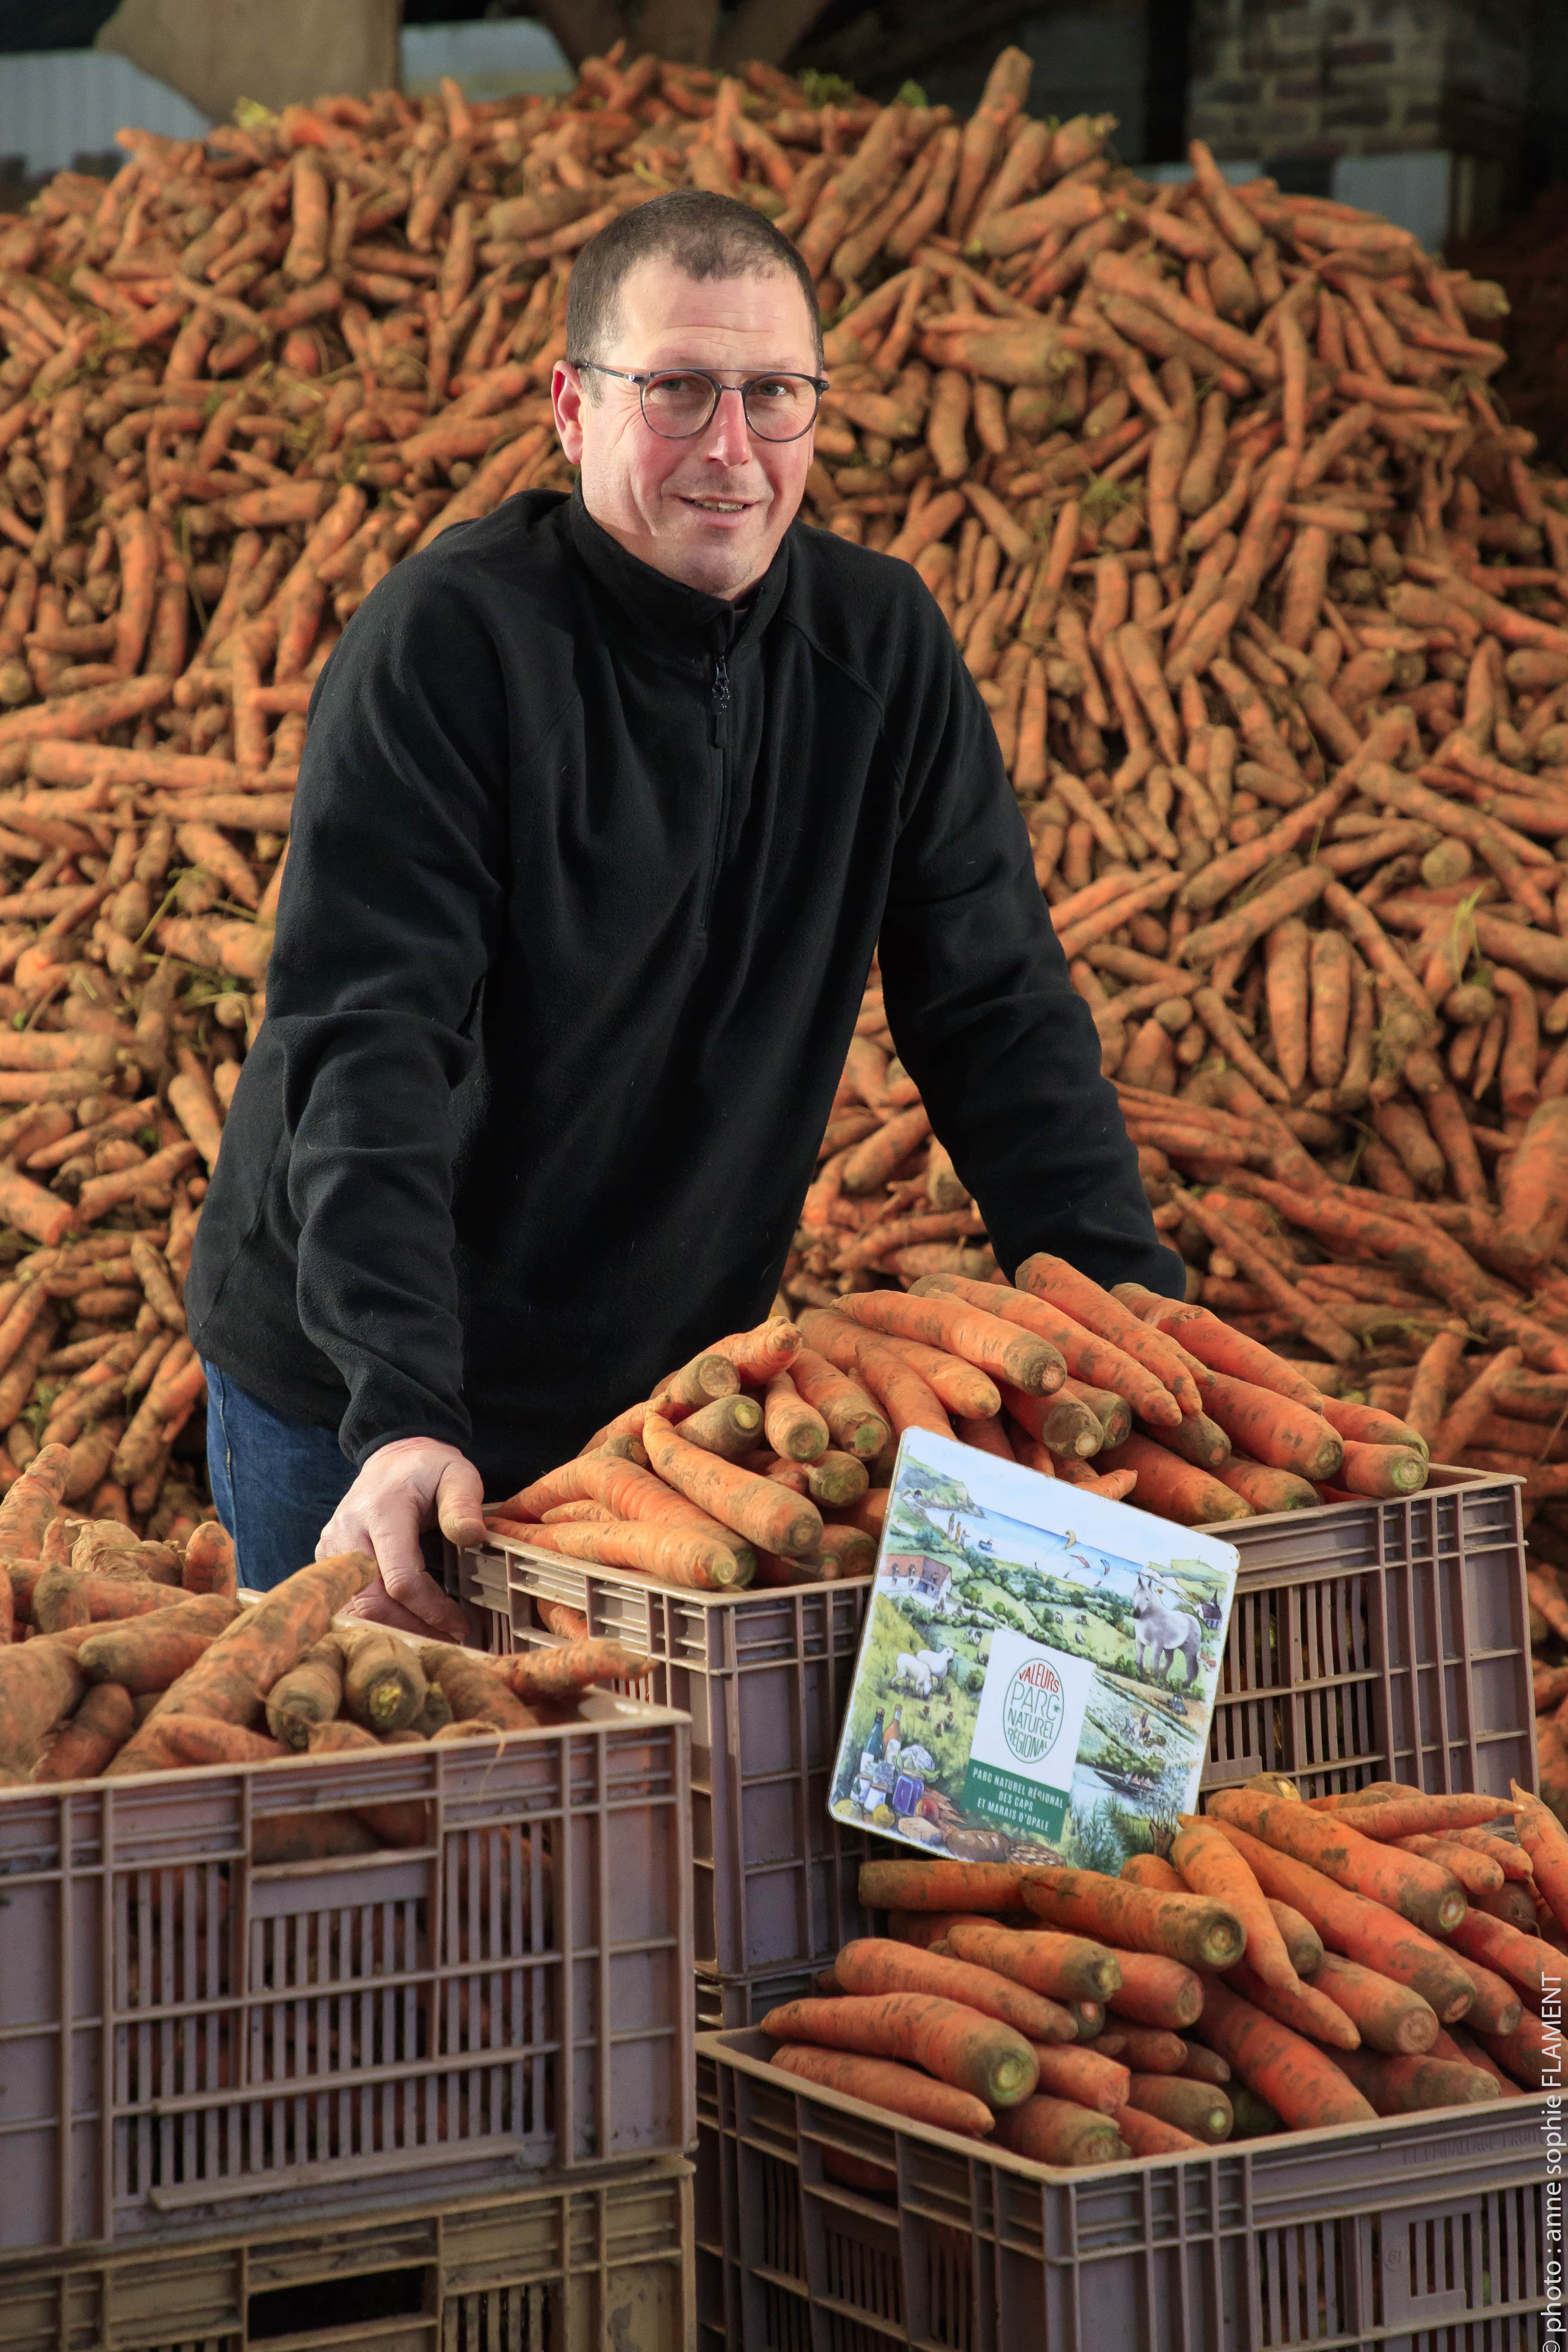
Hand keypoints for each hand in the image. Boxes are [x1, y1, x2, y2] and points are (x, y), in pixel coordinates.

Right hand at [319, 1435, 479, 1640]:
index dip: (432, 1610)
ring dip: (393, 1629)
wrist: (393, 1457)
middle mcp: (348, 1532)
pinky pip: (347, 1601)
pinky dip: (376, 1618)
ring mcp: (332, 1547)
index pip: (400, 1579)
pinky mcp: (329, 1561)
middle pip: (373, 1602)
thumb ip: (463, 1505)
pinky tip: (406, 1623)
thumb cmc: (429, 1470)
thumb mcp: (458, 1474)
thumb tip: (473, 1537)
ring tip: (431, 1637)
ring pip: (356, 1608)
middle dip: (412, 1628)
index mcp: (382, 1511)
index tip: (461, 1625)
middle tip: (448, 1641)